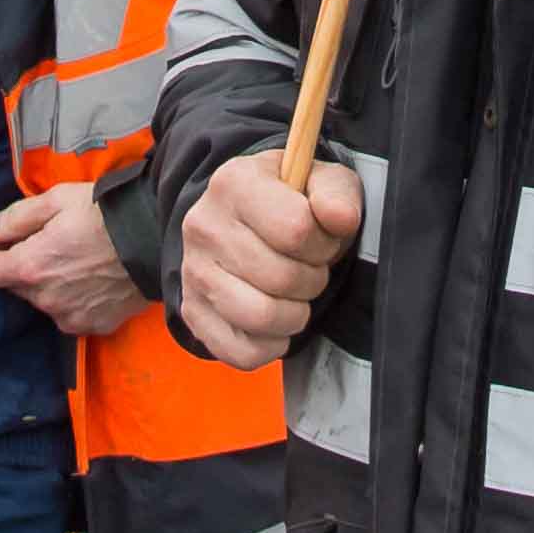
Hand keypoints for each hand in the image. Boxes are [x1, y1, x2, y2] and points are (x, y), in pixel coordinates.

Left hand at [0, 180, 147, 336]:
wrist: (158, 237)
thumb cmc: (106, 213)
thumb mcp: (57, 200)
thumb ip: (15, 218)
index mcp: (31, 266)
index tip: (1, 239)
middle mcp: (45, 299)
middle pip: (15, 286)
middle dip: (23, 265)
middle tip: (50, 242)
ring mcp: (70, 316)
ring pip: (43, 300)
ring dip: (49, 283)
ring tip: (78, 259)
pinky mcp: (93, 325)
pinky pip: (69, 314)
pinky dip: (73, 298)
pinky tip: (94, 278)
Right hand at [176, 152, 362, 365]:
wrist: (245, 220)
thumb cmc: (291, 202)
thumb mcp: (321, 181)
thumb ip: (336, 194)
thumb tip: (341, 218)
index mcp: (234, 183)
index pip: (296, 230)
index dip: (324, 244)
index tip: (322, 240)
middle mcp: (204, 226)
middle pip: (281, 278)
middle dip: (313, 279)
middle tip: (310, 268)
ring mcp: (193, 272)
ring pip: (260, 317)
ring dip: (295, 314)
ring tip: (295, 295)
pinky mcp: (192, 312)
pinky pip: (241, 351)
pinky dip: (272, 344)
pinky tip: (277, 320)